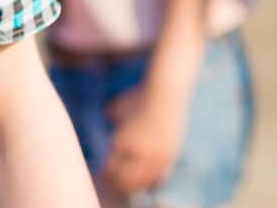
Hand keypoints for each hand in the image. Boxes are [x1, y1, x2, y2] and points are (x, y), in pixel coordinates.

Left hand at [101, 83, 187, 197]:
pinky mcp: (170, 155)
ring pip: (144, 181)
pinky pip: (160, 175)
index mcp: (123, 141)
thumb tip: (107, 118)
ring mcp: (156, 155)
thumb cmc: (138, 97)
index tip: (106, 171)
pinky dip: (152, 179)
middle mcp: (139, 152)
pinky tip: (148, 176)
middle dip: (121, 181)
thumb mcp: (118, 106)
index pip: (113, 169)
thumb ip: (110, 115)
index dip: (108, 173)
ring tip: (132, 180)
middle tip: (118, 179)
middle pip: (128, 180)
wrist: (165, 94)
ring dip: (136, 183)